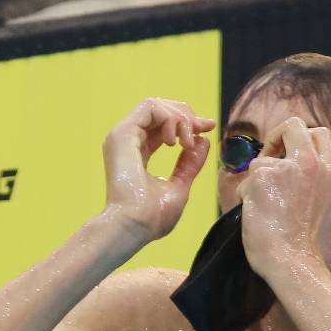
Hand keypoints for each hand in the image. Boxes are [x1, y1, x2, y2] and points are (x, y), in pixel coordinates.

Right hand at [101, 98, 213, 240]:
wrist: (134, 226)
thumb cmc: (152, 216)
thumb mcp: (179, 186)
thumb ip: (189, 164)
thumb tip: (202, 141)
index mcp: (137, 153)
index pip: (162, 126)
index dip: (187, 122)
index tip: (209, 127)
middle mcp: (127, 142)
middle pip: (160, 110)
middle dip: (187, 115)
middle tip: (202, 129)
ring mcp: (122, 137)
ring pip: (155, 105)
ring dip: (180, 117)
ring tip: (187, 141)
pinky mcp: (122, 134)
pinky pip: (150, 107)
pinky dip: (170, 117)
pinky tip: (177, 140)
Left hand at [240, 118, 330, 278]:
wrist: (289, 256)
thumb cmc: (298, 232)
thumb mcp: (317, 194)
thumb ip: (307, 171)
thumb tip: (280, 152)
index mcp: (330, 169)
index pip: (319, 132)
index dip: (298, 136)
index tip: (286, 151)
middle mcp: (312, 164)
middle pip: (292, 125)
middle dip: (274, 137)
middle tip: (268, 156)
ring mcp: (287, 169)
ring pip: (261, 159)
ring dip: (256, 179)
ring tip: (266, 204)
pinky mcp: (262, 177)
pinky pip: (246, 178)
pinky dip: (246, 193)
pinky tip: (257, 210)